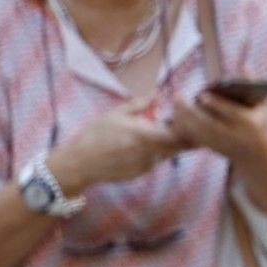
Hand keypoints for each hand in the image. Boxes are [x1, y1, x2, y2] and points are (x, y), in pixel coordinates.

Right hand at [46, 96, 181, 192]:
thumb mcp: (115, 114)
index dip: (186, 127)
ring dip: (168, 144)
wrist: (80, 162)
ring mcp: (146, 165)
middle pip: (178, 146)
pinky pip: (155, 161)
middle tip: (179, 126)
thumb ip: (139, 104)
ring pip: (167, 153)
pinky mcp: (141, 173)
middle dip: (183, 136)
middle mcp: (148, 152)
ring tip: (152, 133)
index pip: (178, 134)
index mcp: (143, 135)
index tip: (183, 119)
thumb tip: (156, 93)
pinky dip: (155, 152)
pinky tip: (139, 146)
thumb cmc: (96, 134)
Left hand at [168, 91, 266, 167]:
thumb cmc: (260, 124)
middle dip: (192, 111)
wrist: (257, 156)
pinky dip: (184, 128)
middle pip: (210, 124)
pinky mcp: (212, 149)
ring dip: (184, 118)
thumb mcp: (263, 107)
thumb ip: (254, 86)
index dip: (216, 104)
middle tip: (179, 96)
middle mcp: (234, 135)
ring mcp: (222, 144)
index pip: (231, 113)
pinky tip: (175, 115)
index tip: (202, 94)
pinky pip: (194, 138)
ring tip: (175, 102)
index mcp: (248, 123)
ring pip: (199, 132)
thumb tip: (245, 65)